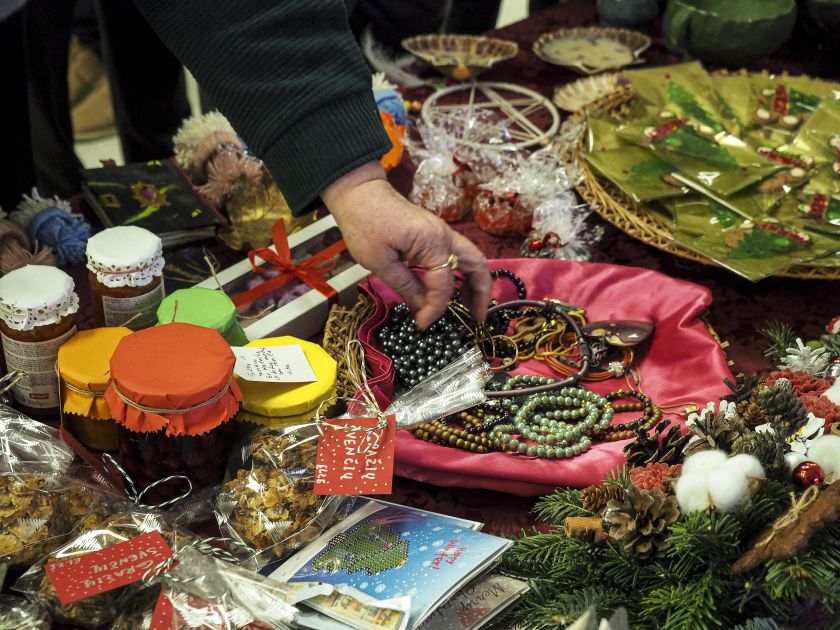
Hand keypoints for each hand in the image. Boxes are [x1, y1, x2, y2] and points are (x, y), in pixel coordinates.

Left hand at [323, 162, 489, 328]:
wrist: (358, 192)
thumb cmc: (364, 224)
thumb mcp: (379, 262)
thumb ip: (405, 286)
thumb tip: (422, 308)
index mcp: (432, 243)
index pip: (443, 285)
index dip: (435, 308)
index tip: (422, 324)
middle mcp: (445, 236)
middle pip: (477, 266)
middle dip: (481, 295)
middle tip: (477, 320)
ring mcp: (442, 233)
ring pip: (472, 259)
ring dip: (475, 284)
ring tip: (469, 309)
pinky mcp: (434, 233)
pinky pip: (458, 256)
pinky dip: (463, 274)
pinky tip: (454, 290)